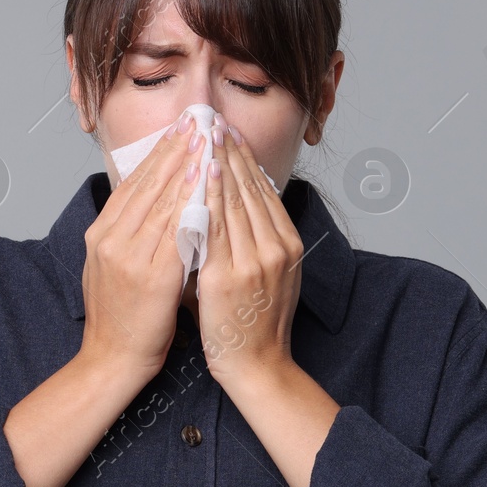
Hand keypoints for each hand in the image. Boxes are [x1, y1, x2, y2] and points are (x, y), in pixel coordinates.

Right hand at [80, 111, 206, 380]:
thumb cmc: (121, 318)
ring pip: (163, 199)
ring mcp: (129, 255)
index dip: (159, 153)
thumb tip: (153, 204)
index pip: (134, 182)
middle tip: (199, 119)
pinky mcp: (151, 275)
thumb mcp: (116, 266)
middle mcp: (110, 238)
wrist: (111, 361)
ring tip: (207, 139)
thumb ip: (131, 234)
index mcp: (101, 233)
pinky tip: (208, 182)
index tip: (181, 129)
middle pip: (148, 182)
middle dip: (176, 148)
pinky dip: (192, 201)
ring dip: (187, 165)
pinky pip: (176, 228)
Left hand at [192, 116, 303, 388]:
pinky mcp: (231, 276)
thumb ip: (252, 242)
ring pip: (234, 201)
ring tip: (203, 133)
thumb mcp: (264, 275)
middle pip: (250, 188)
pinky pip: (216, 227)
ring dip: (217, 163)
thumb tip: (231, 210)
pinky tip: (200, 173)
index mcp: (286, 244)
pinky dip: (209, 196)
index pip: (262, 190)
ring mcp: (256, 261)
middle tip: (211, 118)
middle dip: (229, 150)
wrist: (256, 367)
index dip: (244, 158)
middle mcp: (276, 247)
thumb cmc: (250, 324)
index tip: (226, 131)